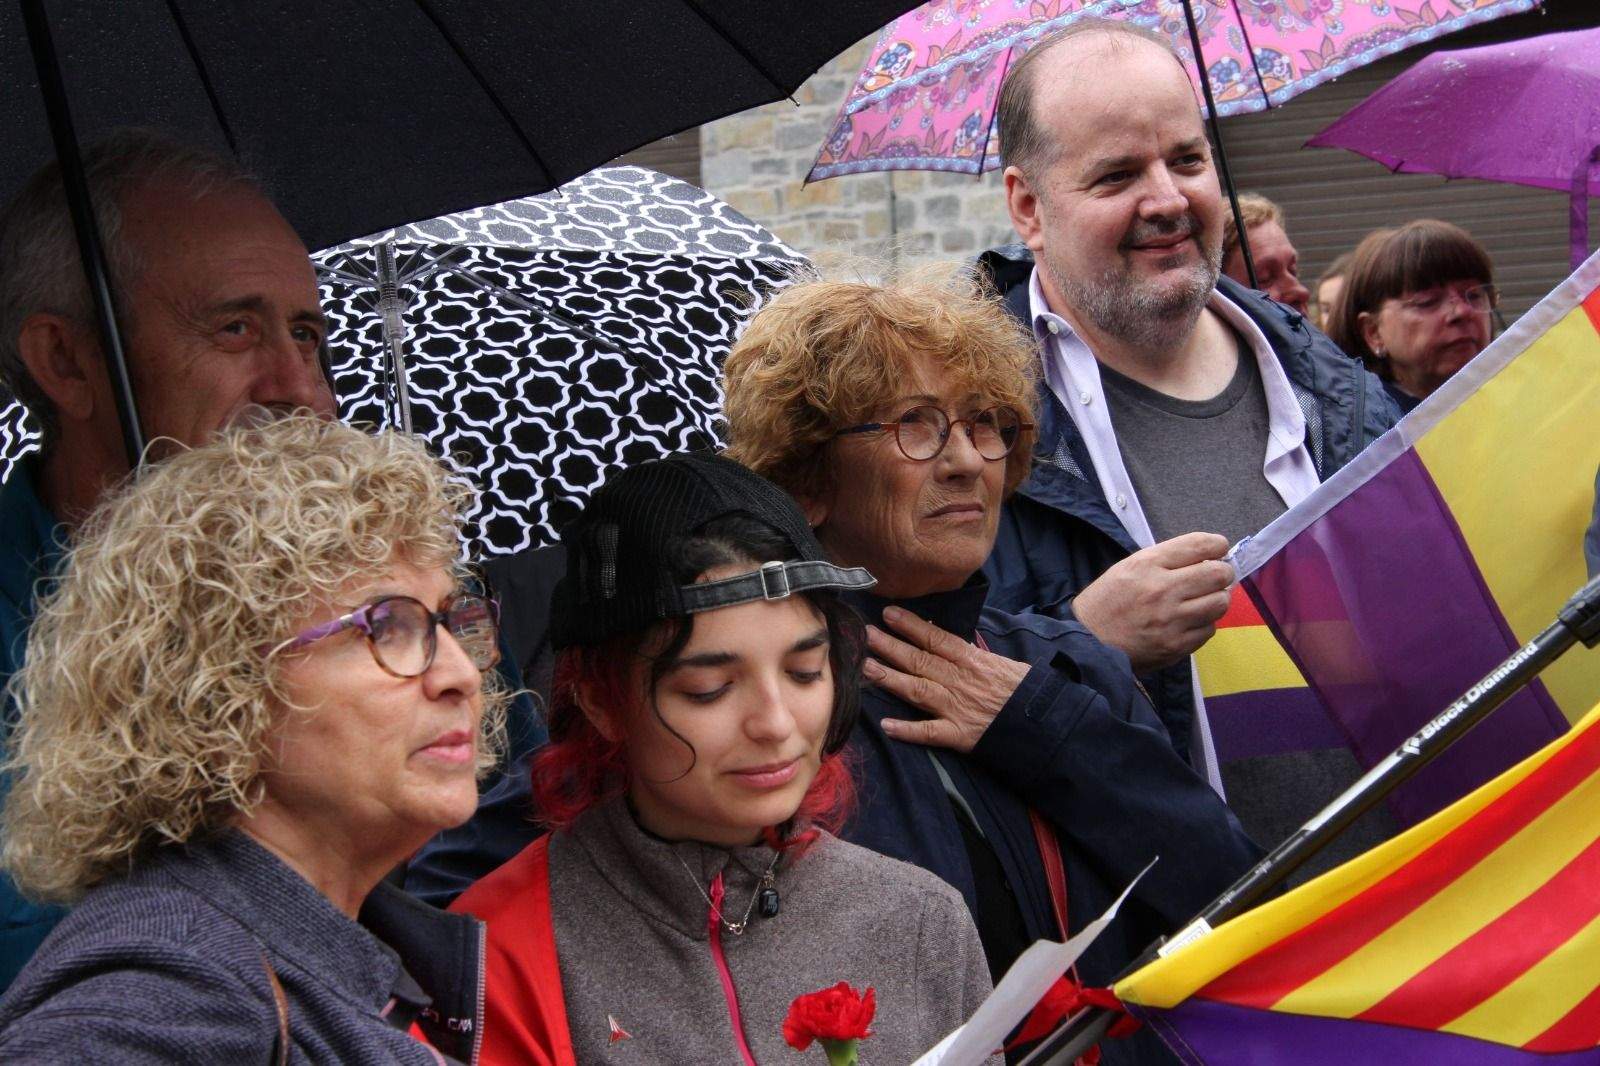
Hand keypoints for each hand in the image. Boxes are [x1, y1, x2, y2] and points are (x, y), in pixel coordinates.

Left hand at [864, 606, 1029, 752]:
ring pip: (917, 690)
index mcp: (971, 660)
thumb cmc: (1024, 691)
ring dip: (889, 679)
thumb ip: (973, 655)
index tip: (888, 613)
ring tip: (865, 668)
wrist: (1045, 722)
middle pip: (919, 660)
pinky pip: (929, 732)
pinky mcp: (959, 735)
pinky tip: (885, 725)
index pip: (936, 638)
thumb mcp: (1002, 663)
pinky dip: (907, 730)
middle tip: (864, 635)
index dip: (910, 625)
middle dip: (890, 647)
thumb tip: (947, 642)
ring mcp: (956, 707)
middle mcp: (959, 680)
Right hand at [1071, 531, 1233, 673]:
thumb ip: (1166, 560)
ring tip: (1203, 600)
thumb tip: (1206, 558)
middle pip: (1218, 574)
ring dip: (1216, 599)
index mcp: (1147, 564)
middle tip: (1216, 577)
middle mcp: (1162, 590)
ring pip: (1220, 603)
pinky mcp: (1176, 645)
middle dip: (1223, 573)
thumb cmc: (1108, 601)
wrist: (1088, 642)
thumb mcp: (1128, 567)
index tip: (1219, 548)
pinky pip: (1209, 629)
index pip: (1199, 545)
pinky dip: (1204, 624)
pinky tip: (1189, 622)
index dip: (1217, 544)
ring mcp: (1171, 620)